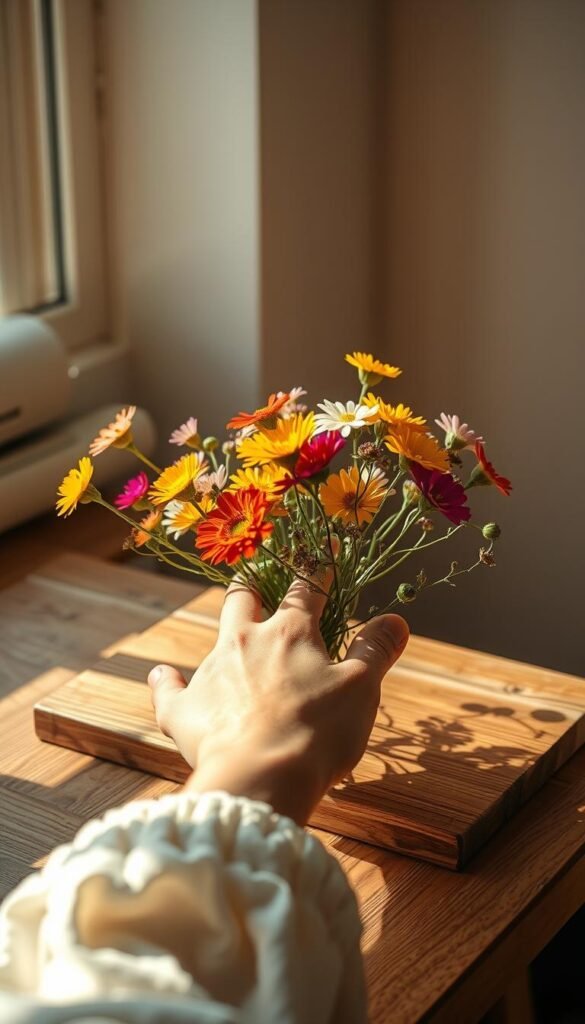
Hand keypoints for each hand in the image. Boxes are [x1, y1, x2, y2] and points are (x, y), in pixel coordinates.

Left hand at [148, 569, 408, 823]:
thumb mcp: (361, 689)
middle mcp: (244, 641)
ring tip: (227, 631)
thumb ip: (375, 650)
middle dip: (254, 584)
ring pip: (211, 638)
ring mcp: (209, 672)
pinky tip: (161, 674)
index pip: (306, 589)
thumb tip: (397, 618)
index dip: (317, 569)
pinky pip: (169, 690)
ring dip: (221, 634)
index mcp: (290, 633)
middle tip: (260, 579)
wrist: (260, 777)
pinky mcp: (184, 709)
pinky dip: (166, 682)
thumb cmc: (318, 732)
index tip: (323, 553)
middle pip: (244, 597)